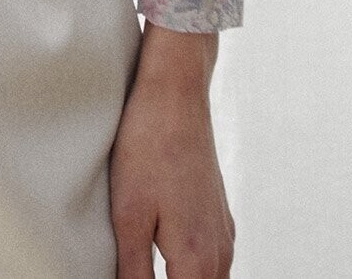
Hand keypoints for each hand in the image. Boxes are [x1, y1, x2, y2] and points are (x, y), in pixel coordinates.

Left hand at [109, 22, 234, 277]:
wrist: (176, 92)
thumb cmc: (148, 147)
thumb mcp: (129, 216)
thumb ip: (133, 273)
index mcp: (198, 260)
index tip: (133, 275)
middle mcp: (220, 252)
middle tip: (135, 270)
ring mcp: (223, 231)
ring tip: (146, 267)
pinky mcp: (218, 213)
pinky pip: (213, 262)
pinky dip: (193, 272)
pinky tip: (168, 263)